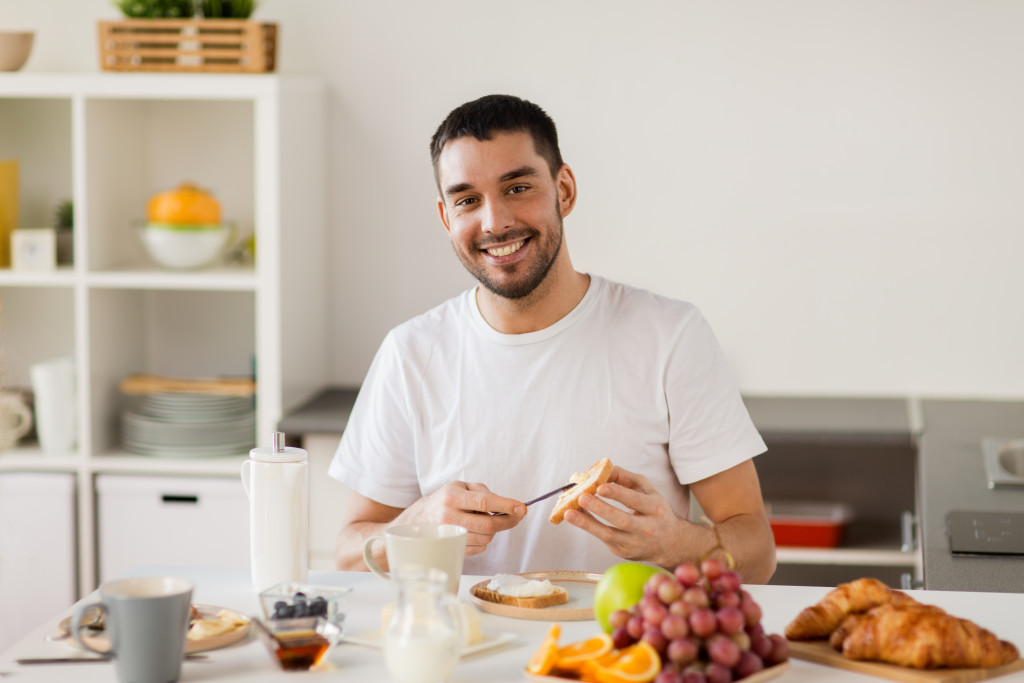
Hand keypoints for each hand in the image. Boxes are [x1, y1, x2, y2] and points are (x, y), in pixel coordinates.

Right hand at [394, 482, 526, 556]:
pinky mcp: (452, 548)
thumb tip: (505, 506)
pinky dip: (484, 540)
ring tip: (483, 521)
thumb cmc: (445, 500)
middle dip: (507, 521)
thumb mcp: (460, 486)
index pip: (485, 502)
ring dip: (493, 531)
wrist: (419, 519)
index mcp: (453, 497)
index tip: (522, 508)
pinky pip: (480, 548)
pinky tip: (475, 531)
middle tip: (516, 516)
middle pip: (488, 524)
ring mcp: (450, 535)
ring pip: (486, 538)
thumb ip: (482, 491)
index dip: (506, 505)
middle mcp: (449, 516)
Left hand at [563, 466, 682, 565]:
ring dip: (587, 524)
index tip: (600, 486)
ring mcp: (635, 543)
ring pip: (609, 535)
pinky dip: (589, 528)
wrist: (670, 543)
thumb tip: (604, 470)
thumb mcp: (648, 491)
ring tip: (569, 513)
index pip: (635, 500)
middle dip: (601, 509)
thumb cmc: (655, 511)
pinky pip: (603, 540)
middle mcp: (647, 528)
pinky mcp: (623, 552)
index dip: (618, 493)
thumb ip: (626, 478)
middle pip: (623, 520)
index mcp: (655, 508)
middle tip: (582, 498)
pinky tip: (576, 518)